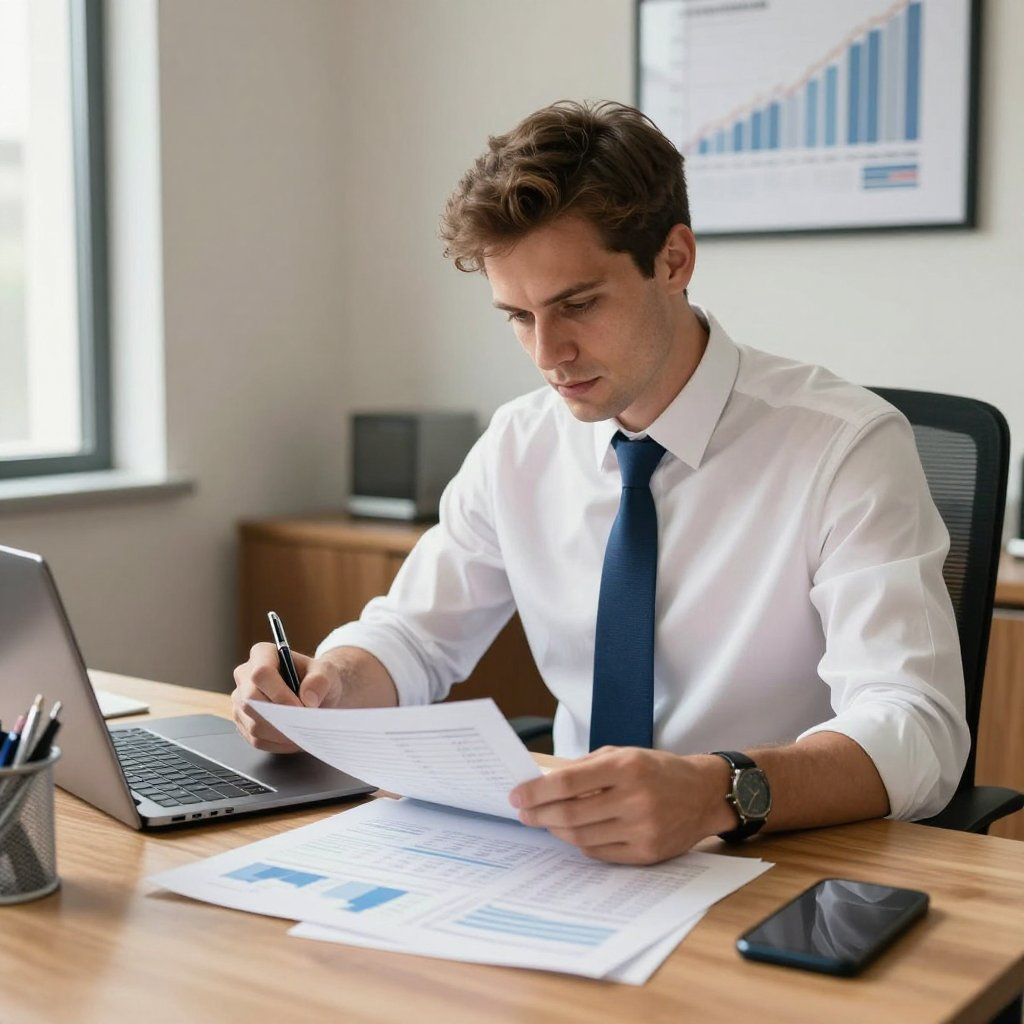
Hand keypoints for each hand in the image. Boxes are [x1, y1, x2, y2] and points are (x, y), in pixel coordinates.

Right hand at [231, 642, 345, 751]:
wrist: (315, 694)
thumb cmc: (317, 678)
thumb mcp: (326, 672)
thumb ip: (320, 680)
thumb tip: (307, 698)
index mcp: (262, 654)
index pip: (260, 673)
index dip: (279, 693)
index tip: (300, 707)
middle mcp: (245, 675)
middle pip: (251, 702)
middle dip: (279, 718)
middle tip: (302, 724)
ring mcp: (241, 700)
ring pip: (253, 725)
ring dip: (281, 734)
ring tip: (302, 731)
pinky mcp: (243, 722)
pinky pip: (256, 740)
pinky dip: (278, 744)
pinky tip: (294, 738)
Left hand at [508, 747, 734, 864]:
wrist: (704, 794)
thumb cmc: (658, 770)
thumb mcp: (624, 754)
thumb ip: (585, 768)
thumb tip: (543, 781)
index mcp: (626, 767)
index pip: (568, 782)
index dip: (536, 791)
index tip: (517, 795)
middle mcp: (635, 799)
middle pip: (570, 814)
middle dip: (538, 814)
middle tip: (523, 813)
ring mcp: (642, 829)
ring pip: (581, 837)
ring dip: (556, 831)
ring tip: (545, 822)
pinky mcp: (646, 853)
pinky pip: (599, 853)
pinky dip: (580, 843)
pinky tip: (573, 833)